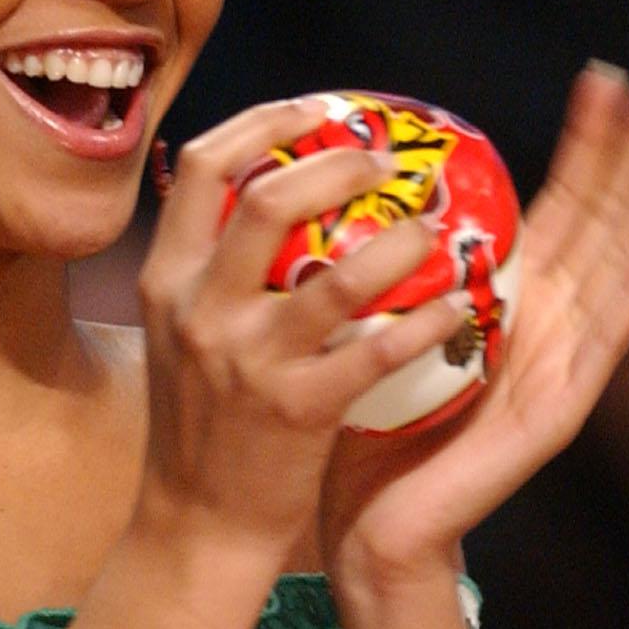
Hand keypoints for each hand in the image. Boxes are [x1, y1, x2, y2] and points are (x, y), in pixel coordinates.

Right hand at [133, 97, 477, 563]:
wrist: (196, 521)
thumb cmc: (203, 420)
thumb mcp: (182, 329)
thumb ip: (216, 266)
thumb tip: (276, 186)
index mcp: (167, 279)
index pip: (208, 166)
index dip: (267, 121)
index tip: (319, 108)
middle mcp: (198, 310)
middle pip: (264, 200)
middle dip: (337, 164)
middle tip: (385, 161)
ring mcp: (247, 361)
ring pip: (334, 275)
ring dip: (399, 242)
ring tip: (433, 229)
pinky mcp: (297, 409)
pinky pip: (377, 350)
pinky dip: (427, 322)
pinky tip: (460, 308)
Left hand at [322, 56, 628, 584]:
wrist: (376, 530)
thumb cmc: (370, 431)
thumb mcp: (380, 331)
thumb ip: (393, 273)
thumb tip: (365, 194)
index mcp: (509, 300)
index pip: (560, 202)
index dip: (586, 140)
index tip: (603, 73)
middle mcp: (550, 323)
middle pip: (604, 216)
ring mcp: (563, 365)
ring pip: (614, 262)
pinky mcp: (558, 411)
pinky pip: (600, 339)